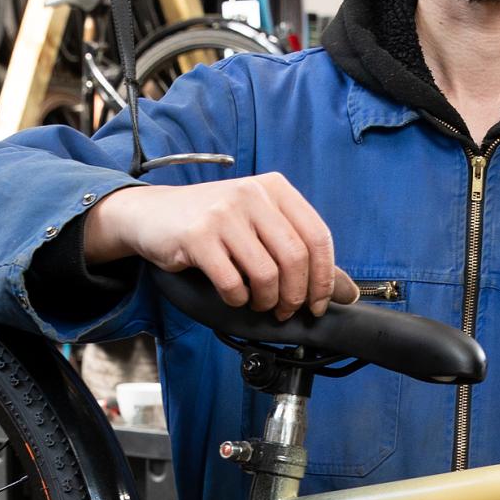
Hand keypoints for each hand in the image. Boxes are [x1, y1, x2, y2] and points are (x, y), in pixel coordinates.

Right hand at [83, 173, 359, 318]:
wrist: (150, 214)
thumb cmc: (211, 223)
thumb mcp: (258, 225)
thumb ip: (299, 252)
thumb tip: (348, 293)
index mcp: (274, 187)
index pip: (317, 236)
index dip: (324, 278)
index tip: (319, 304)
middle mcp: (252, 194)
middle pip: (295, 257)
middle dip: (296, 296)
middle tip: (286, 311)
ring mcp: (224, 213)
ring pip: (267, 273)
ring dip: (267, 301)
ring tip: (258, 304)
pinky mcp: (198, 236)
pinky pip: (233, 282)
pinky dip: (238, 299)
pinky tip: (233, 295)